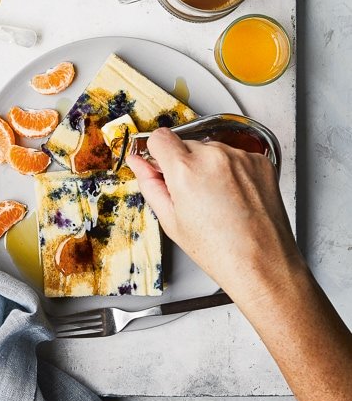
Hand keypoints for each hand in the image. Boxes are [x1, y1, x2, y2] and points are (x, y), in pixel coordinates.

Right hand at [127, 128, 303, 307]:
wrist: (262, 263)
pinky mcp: (260, 161)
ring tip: (219, 200)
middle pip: (187, 144)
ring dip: (210, 166)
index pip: (160, 137)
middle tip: (195, 195)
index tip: (163, 167)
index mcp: (185, 170)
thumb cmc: (219, 250)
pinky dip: (234, 171)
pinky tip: (236, 197)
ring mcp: (240, 156)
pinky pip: (236, 156)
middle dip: (186, 163)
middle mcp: (213, 156)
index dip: (159, 153)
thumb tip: (137, 162)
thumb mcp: (171, 221)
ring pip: (212, 150)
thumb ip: (150, 184)